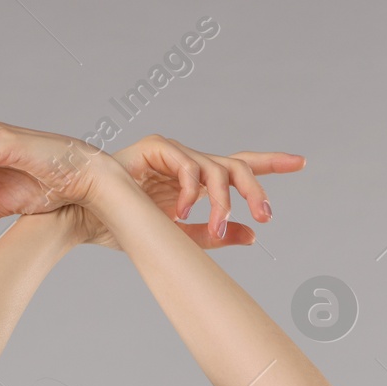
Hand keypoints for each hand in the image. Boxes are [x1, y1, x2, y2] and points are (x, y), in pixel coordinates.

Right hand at [59, 135, 305, 249]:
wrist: (84, 218)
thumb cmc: (123, 226)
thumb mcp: (179, 237)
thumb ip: (215, 235)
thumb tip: (253, 234)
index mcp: (193, 180)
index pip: (238, 165)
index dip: (271, 163)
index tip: (302, 162)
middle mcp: (188, 162)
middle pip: (235, 165)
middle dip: (255, 189)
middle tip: (265, 213)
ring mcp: (173, 153)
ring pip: (216, 169)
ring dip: (220, 201)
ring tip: (213, 227)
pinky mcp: (157, 148)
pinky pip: (187, 167)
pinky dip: (190, 192)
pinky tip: (180, 213)